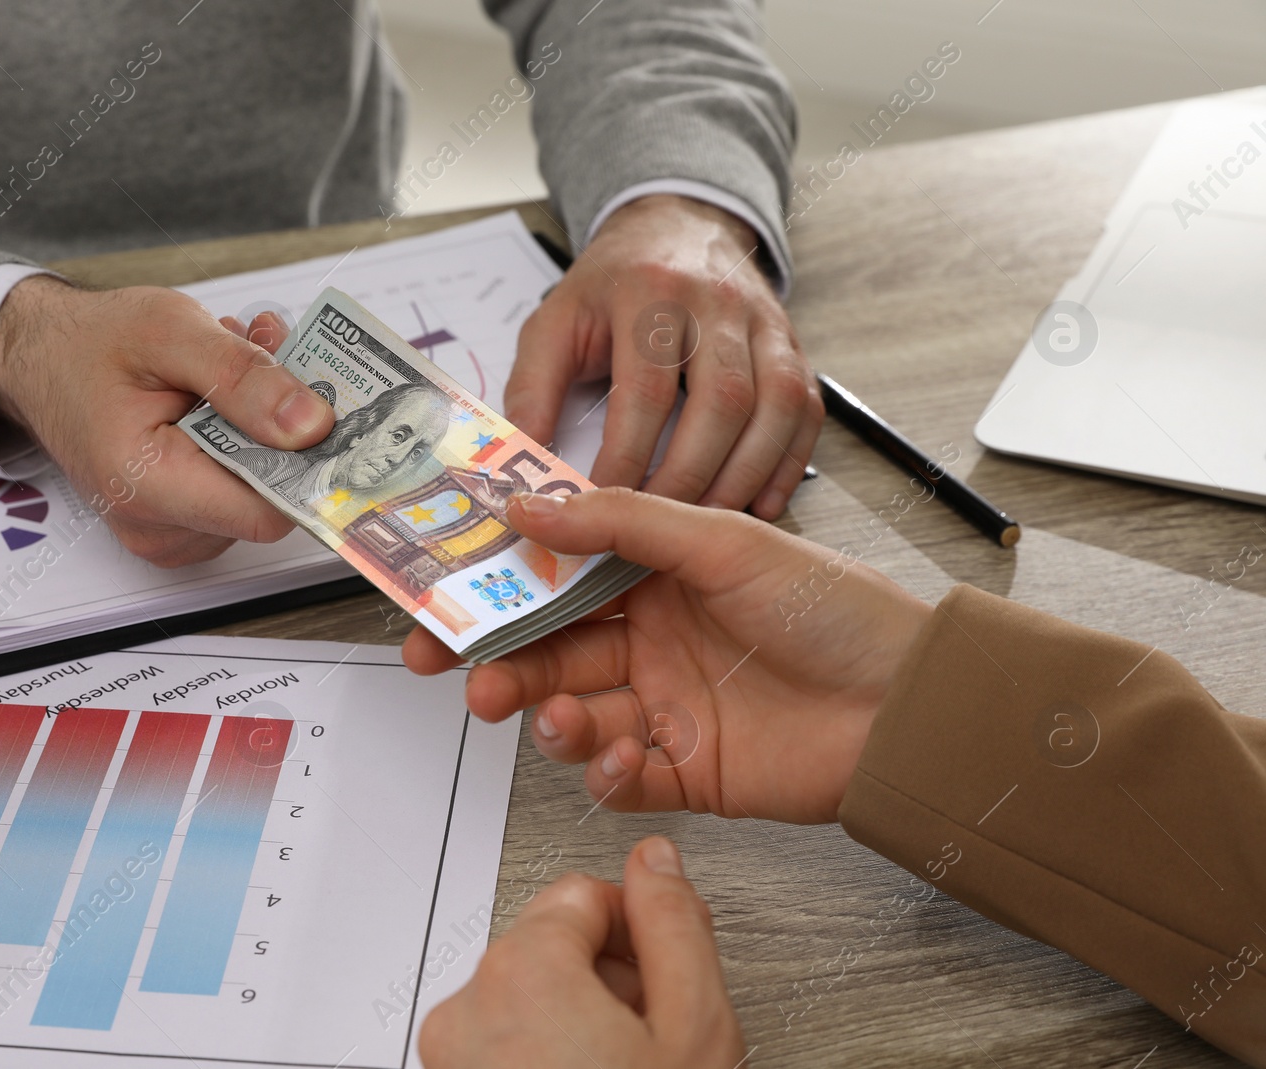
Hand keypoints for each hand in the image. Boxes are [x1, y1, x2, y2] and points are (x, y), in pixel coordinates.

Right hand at [0, 277, 333, 566]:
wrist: (41, 359)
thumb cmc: (91, 344)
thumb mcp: (170, 331)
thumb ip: (242, 378)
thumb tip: (312, 425)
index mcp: (150, 485)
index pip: (269, 510)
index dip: (307, 461)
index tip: (323, 404)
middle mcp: (160, 528)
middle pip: (270, 496)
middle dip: (283, 424)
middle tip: (266, 354)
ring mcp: (170, 533)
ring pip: (260, 489)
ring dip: (265, 423)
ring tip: (232, 365)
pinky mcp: (181, 524)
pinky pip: (238, 489)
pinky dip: (245, 438)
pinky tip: (221, 393)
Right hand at [404, 488, 933, 823]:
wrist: (910, 705)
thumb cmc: (835, 609)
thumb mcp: (723, 541)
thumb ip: (619, 522)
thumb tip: (527, 504)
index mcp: (658, 578)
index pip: (557, 578)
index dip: (497, 586)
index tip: (442, 593)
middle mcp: (654, 640)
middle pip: (550, 651)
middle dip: (499, 661)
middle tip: (460, 671)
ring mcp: (667, 707)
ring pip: (574, 713)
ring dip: (548, 715)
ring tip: (557, 713)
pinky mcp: (687, 771)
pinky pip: (619, 778)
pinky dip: (604, 773)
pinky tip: (618, 756)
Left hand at [420, 837, 743, 1068]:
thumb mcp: (695, 1026)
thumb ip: (676, 925)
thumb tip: (657, 862)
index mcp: (520, 974)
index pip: (582, 893)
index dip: (639, 929)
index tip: (665, 970)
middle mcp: (466, 1010)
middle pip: (551, 943)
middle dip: (609, 974)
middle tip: (655, 1030)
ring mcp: (451, 1056)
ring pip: (527, 994)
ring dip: (580, 1015)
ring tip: (627, 1063)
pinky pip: (500, 1040)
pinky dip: (545, 1050)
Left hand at [505, 195, 821, 518]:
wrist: (676, 227)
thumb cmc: (612, 287)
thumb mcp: (556, 322)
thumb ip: (532, 390)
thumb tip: (521, 464)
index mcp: (649, 292)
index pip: (645, 390)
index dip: (626, 457)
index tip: (602, 508)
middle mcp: (716, 301)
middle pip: (721, 402)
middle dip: (690, 477)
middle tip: (658, 533)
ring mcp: (764, 321)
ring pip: (774, 406)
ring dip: (742, 476)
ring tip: (705, 524)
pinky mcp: (792, 343)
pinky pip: (807, 408)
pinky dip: (786, 462)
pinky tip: (760, 502)